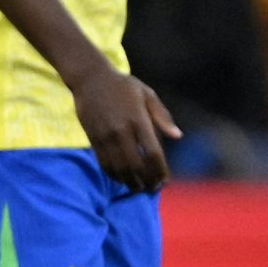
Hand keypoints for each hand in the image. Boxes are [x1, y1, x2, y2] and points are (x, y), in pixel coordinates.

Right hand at [72, 65, 180, 192]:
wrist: (90, 78)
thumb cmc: (123, 85)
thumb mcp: (147, 94)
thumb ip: (162, 116)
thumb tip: (177, 136)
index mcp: (139, 119)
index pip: (153, 153)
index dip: (160, 171)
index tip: (164, 180)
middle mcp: (122, 131)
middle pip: (137, 165)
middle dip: (147, 181)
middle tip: (153, 188)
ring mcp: (106, 136)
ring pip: (119, 168)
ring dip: (130, 182)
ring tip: (138, 188)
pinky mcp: (93, 139)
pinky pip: (104, 163)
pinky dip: (114, 175)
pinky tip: (121, 179)